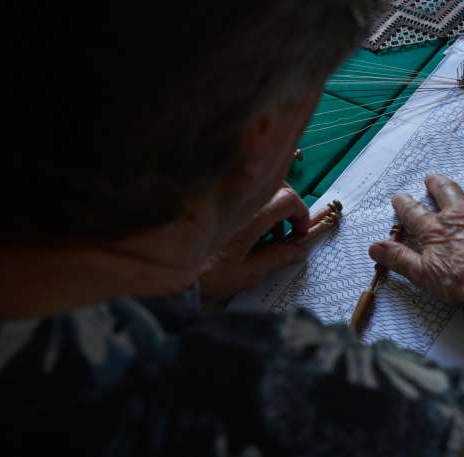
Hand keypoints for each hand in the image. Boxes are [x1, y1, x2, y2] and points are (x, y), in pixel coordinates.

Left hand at [200, 185, 309, 299]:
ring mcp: (225, 198)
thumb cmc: (207, 274)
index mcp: (252, 217)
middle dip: (287, 209)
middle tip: (284, 234)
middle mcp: (240, 201)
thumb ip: (277, 258)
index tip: (299, 234)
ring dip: (270, 208)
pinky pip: (241, 195)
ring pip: (258, 190)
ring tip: (266, 234)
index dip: (301, 215)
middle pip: (276, 189)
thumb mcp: (247, 273)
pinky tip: (246, 230)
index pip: (289, 200)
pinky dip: (252, 208)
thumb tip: (300, 249)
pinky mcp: (213, 201)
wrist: (163, 270)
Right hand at [368, 164, 463, 305]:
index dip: (404, 204)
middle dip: (437, 183)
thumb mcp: (422, 274)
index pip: (413, 213)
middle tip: (432, 177)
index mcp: (436, 229)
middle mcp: (460, 213)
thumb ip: (398, 258)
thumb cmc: (460, 281)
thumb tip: (372, 247)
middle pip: (446, 192)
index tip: (398, 196)